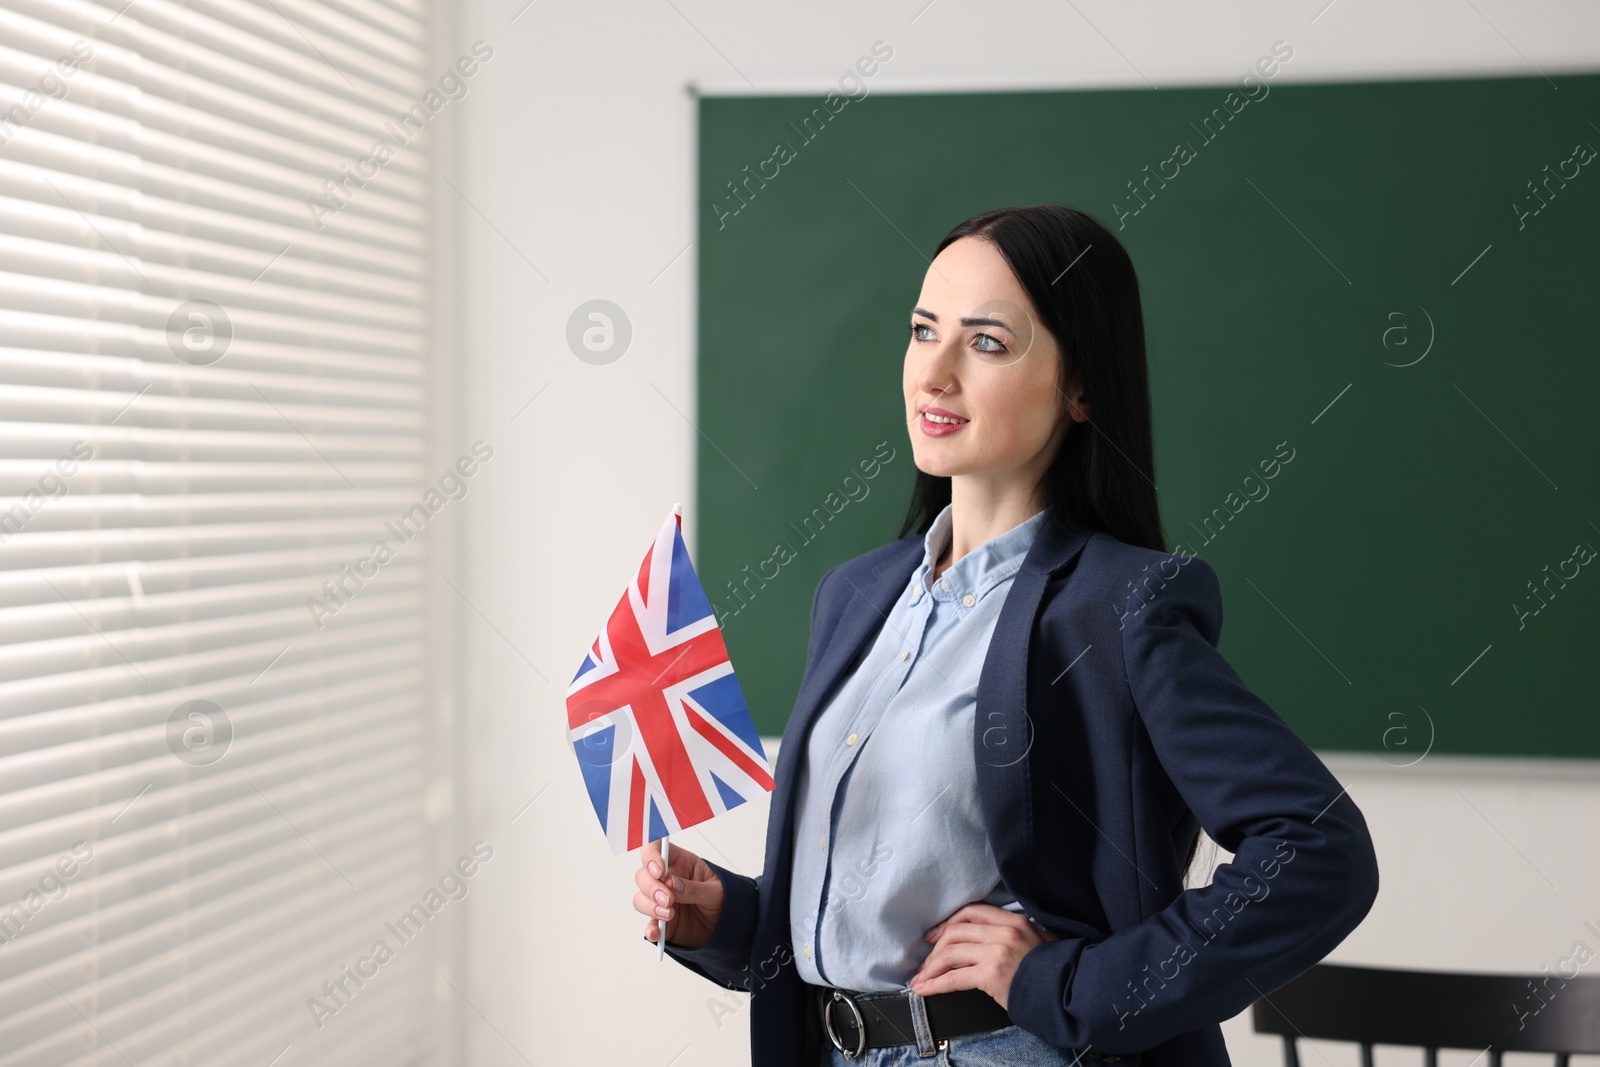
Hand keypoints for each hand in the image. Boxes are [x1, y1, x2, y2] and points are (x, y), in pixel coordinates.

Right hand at [633, 840, 724, 949]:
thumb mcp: (715, 890)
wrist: (726, 925)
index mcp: (680, 862)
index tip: (659, 870)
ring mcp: (660, 901)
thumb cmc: (721, 899)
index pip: (656, 848)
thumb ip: (694, 887)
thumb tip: (671, 883)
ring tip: (669, 914)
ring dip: (650, 906)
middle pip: (643, 875)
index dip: (651, 856)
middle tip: (668, 899)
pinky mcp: (661, 921)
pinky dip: (650, 929)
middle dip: (652, 887)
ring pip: (640, 898)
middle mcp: (665, 880)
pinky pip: (649, 924)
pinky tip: (656, 932)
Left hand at [907, 903, 1055, 1010]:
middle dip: (935, 948)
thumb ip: (1011, 934)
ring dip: (931, 967)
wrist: (1070, 992)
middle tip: (925, 962)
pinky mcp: (991, 974)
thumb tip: (982, 940)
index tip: (935, 936)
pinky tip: (925, 989)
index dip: (948, 923)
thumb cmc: (1052, 972)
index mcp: (1013, 920)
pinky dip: (935, 984)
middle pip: (956, 931)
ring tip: (921, 979)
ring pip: (950, 952)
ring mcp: (997, 952)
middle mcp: (1004, 931)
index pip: (971, 911)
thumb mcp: (1035, 940)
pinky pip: (954, 977)